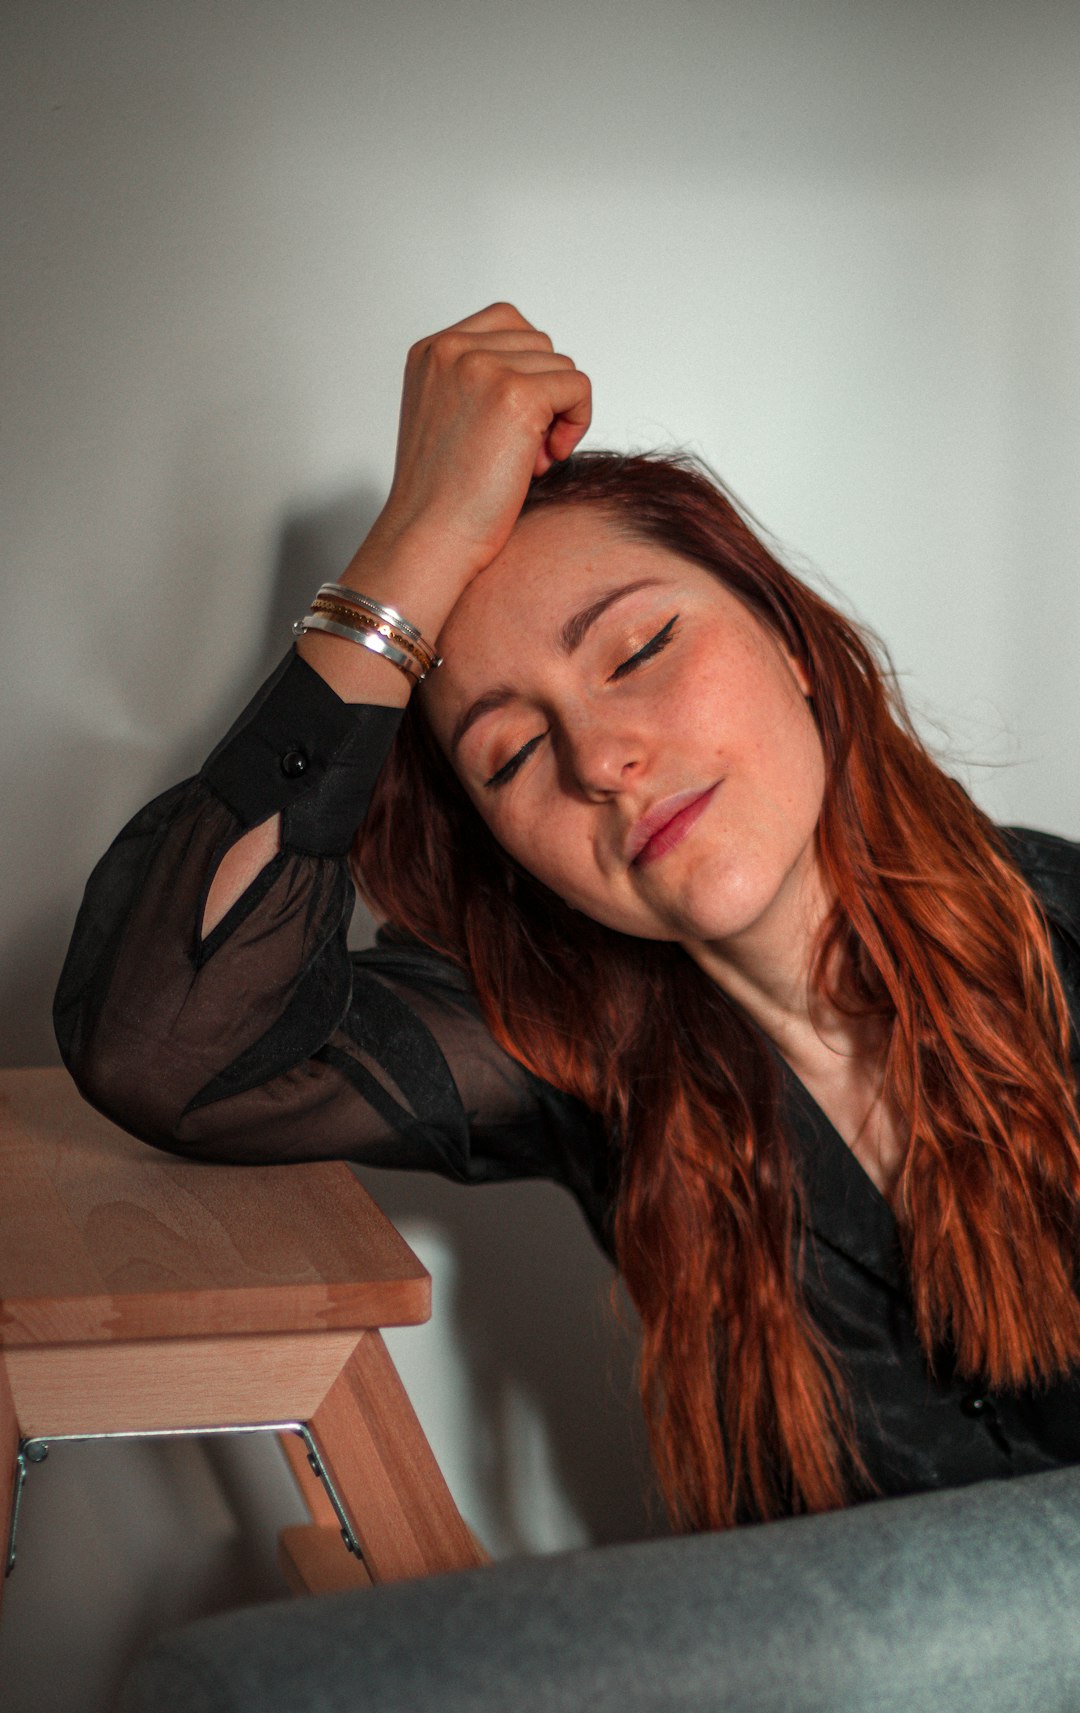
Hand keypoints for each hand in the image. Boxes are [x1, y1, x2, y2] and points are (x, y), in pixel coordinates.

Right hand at [367, 301, 591, 591]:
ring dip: (558, 414)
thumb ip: (481, 382)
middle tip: (520, 450)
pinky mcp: (518, 394)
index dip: (525, 372)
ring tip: (527, 460)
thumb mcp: (449, 417)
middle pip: (539, 344)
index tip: (512, 422)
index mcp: (432, 350)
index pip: (507, 324)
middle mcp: (453, 349)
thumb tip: (544, 372)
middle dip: (542, 396)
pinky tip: (546, 460)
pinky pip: (578, 388)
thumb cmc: (442, 497)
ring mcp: (484, 366)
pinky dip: (576, 424)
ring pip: (561, 367)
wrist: (430, 538)